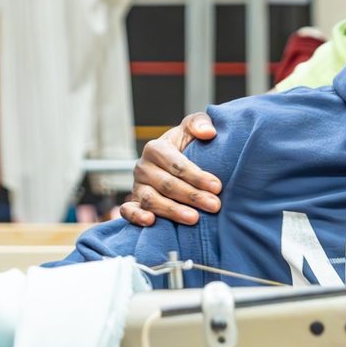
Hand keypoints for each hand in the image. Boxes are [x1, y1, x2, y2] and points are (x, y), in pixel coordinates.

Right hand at [118, 112, 221, 226]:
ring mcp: (137, 186)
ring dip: (172, 211)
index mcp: (155, 148)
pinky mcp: (133, 202)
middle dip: (192, 196)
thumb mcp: (192, 129)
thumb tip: (208, 132)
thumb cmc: (185, 145)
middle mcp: (143, 167)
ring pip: (151, 200)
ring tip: (194, 219)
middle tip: (214, 205)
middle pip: (167, 184)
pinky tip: (151, 222)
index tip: (217, 187)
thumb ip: (199, 123)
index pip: (177, 164)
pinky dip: (136, 217)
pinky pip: (128, 211)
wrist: (173, 162)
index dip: (197, 176)